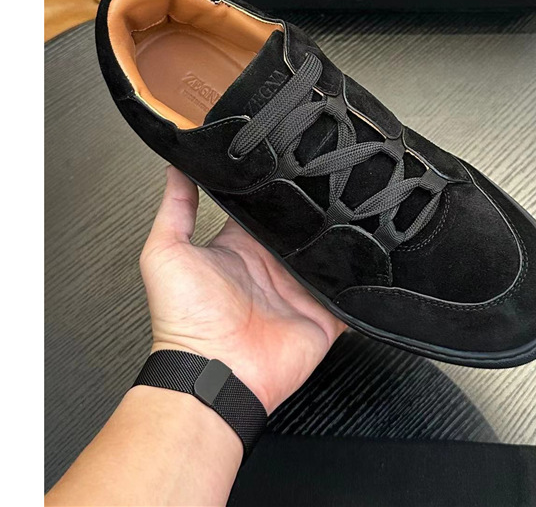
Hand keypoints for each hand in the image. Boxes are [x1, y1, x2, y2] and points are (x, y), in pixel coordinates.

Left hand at [139, 167, 345, 413]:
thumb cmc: (184, 321)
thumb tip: (175, 167)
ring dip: (339, 239)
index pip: (262, 209)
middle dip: (315, 209)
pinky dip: (360, 280)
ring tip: (358, 209)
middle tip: (332, 179)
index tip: (290, 159)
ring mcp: (298, 290)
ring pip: (328, 255)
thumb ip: (175, 209)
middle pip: (301, 228)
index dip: (275, 188)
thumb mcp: (166, 253)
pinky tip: (370, 256)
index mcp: (240, 248)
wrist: (215, 376)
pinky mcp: (323, 314)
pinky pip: (348, 294)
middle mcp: (271, 266)